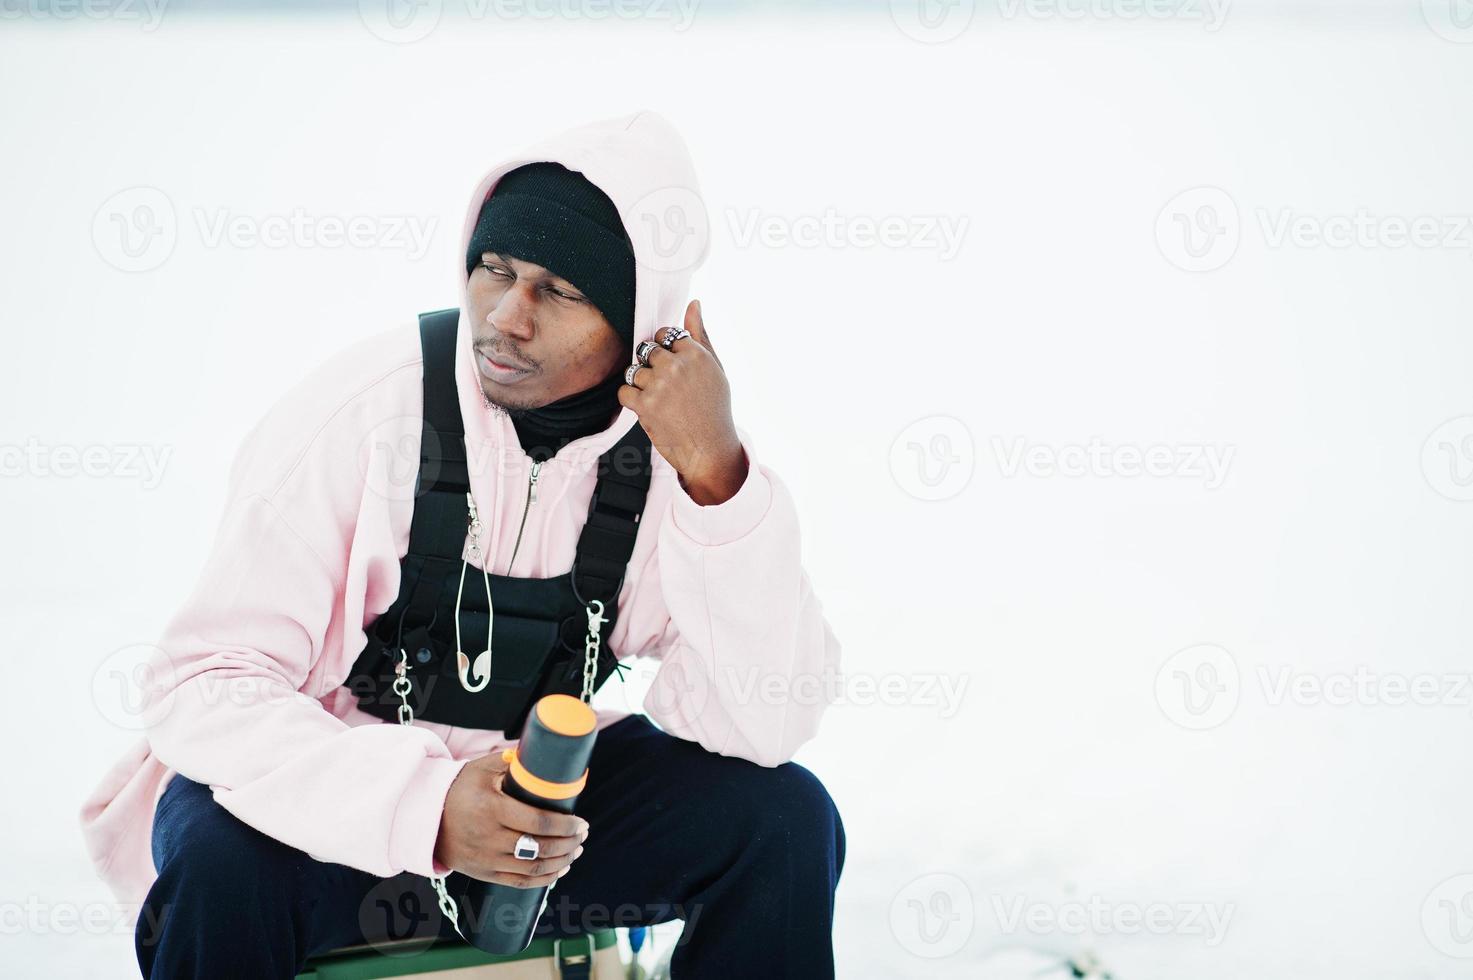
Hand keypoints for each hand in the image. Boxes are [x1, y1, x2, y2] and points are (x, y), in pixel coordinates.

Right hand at [434, 750, 588, 887]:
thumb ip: (514, 763)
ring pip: (533, 868)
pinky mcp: (483, 873)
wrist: (425, 816)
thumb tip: (546, 757)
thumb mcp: (483, 768)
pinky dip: (543, 879)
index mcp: (492, 809)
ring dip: (561, 862)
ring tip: (576, 850)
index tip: (582, 822)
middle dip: (569, 843)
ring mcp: (486, 859)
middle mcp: (488, 837)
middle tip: (583, 834)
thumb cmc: (460, 787)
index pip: (539, 823)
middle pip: (540, 848)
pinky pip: (519, 882)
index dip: (566, 826)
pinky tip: (559, 869)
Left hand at [618, 299, 748, 505]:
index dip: (664, 351)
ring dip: (641, 385)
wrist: (710, 449)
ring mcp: (659, 384)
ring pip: (633, 370)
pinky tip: (648, 409)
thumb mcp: (715, 369)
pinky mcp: (644, 405)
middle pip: (646, 350)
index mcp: (695, 353)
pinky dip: (631, 400)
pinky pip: (623, 391)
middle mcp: (676, 365)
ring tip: (661, 401)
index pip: (664, 335)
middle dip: (651, 367)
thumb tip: (694, 303)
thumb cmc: (714, 409)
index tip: (673, 368)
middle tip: (667, 389)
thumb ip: (701, 335)